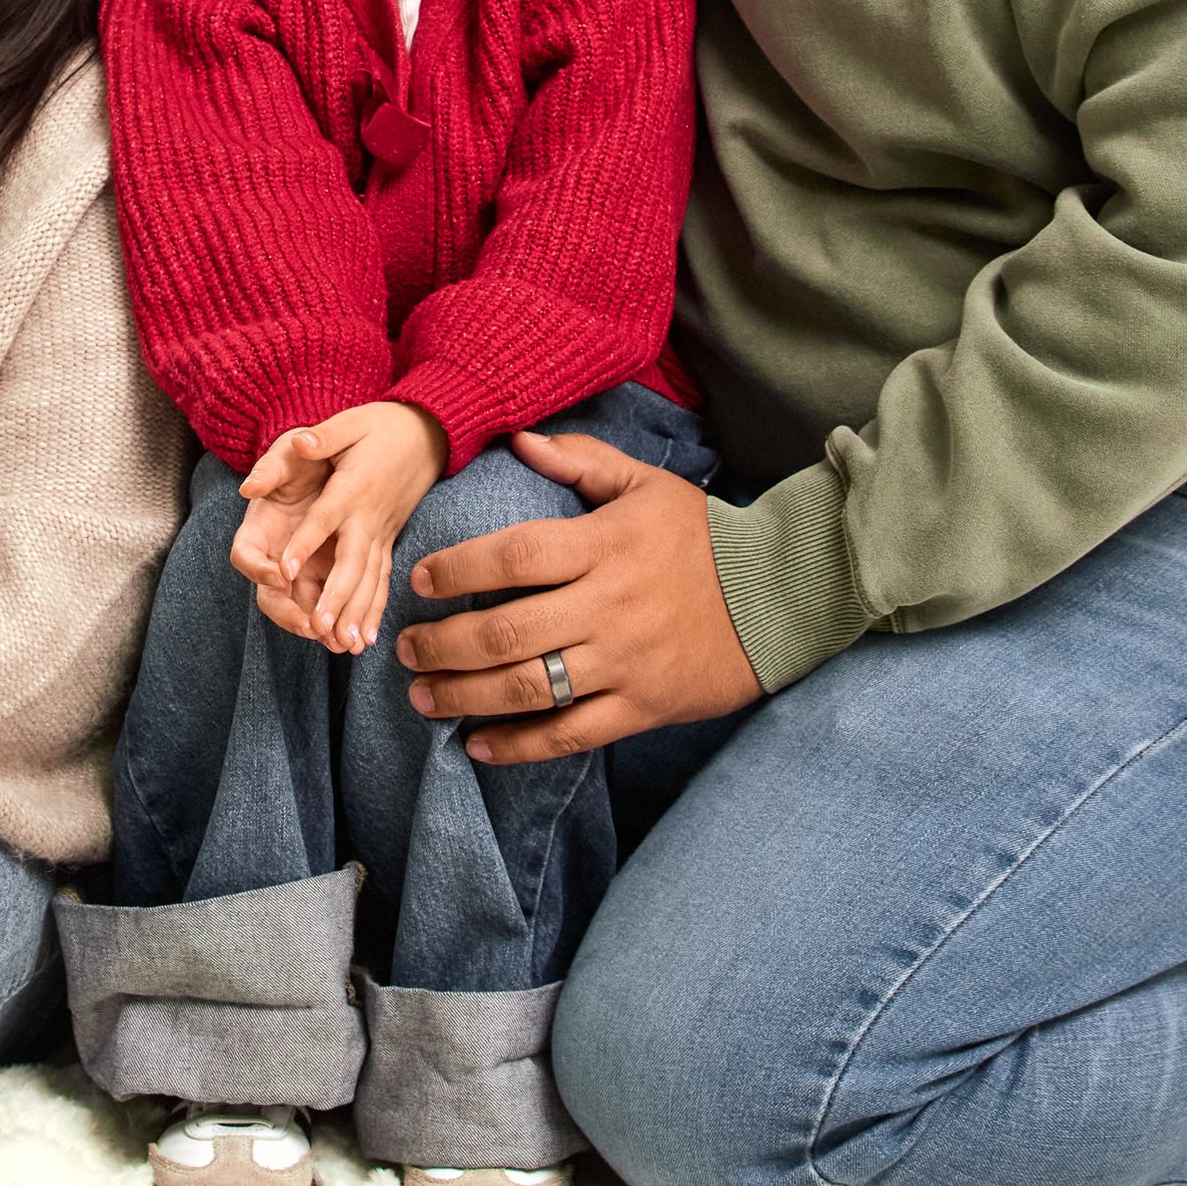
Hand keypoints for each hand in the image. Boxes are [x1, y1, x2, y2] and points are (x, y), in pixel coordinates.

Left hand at [235, 402, 450, 651]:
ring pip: (370, 579)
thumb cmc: (380, 426)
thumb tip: (297, 442)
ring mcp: (383, 533)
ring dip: (358, 614)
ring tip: (346, 646)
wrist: (428, 434)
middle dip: (337, 597)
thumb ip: (321, 436)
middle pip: (352, 561)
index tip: (284, 571)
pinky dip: (376, 610)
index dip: (305, 544)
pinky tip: (369, 639)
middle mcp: (369, 517)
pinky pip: (383, 580)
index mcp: (353, 487)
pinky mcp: (390, 541)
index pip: (324, 519)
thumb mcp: (349, 421)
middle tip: (320, 628)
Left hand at [398, 431, 762, 760]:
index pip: (514, 556)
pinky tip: (476, 745)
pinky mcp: (642, 706)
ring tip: (422, 697)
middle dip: (443, 644)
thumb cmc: (704, 536)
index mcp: (603, 546)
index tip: (420, 579)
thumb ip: (580, 461)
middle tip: (405, 648)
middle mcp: (607, 606)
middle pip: (506, 632)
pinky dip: (519, 746)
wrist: (781, 595)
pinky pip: (570, 734)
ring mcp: (624, 661)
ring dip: (464, 695)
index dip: (458, 568)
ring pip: (528, 689)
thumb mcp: (646, 485)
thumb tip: (520, 439)